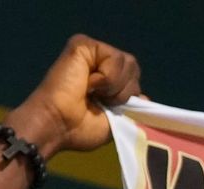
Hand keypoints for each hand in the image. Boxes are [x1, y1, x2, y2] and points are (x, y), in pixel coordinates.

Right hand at [20, 35, 139, 154]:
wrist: (58, 125)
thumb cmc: (80, 128)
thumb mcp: (115, 120)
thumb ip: (131, 107)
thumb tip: (145, 97)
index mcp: (106, 80)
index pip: (134, 79)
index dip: (129, 97)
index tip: (109, 109)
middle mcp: (99, 62)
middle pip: (134, 68)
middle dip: (125, 92)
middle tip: (101, 102)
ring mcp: (91, 52)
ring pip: (129, 63)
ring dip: (115, 87)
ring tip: (93, 93)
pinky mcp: (82, 45)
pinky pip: (114, 57)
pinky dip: (108, 77)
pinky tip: (88, 84)